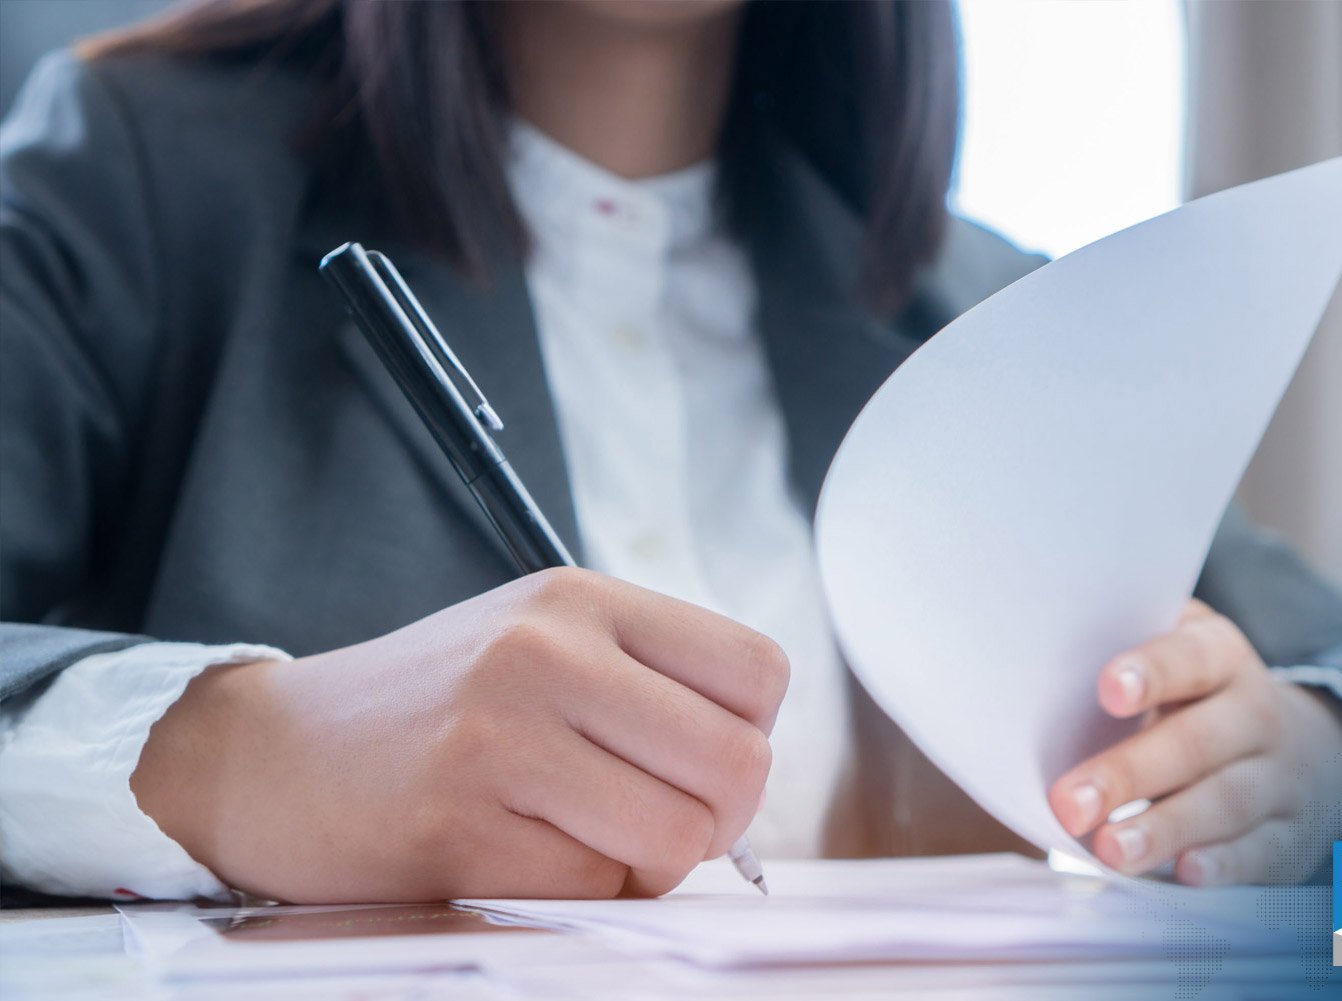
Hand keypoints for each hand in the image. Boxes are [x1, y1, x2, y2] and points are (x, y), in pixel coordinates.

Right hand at [132, 568, 788, 901]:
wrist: (266, 756)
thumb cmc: (426, 709)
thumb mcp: (538, 645)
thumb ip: (645, 685)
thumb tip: (750, 772)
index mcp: (580, 600)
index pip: (760, 669)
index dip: (749, 736)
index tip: (693, 763)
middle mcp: (547, 651)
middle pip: (739, 762)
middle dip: (715, 821)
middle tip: (649, 822)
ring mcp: (501, 733)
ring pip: (680, 837)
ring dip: (647, 866)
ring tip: (580, 840)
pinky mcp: (458, 822)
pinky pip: (595, 889)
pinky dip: (578, 894)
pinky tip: (518, 858)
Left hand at [1047, 600, 1341, 884]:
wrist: (1309, 748)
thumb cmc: (1198, 697)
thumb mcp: (1175, 657)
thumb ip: (1118, 654)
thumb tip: (1033, 665)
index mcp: (1220, 656)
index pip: (1188, 658)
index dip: (1151, 672)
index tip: (1107, 690)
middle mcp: (1255, 714)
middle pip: (1194, 743)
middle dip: (1129, 774)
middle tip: (1069, 803)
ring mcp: (1276, 777)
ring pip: (1223, 802)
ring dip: (1163, 830)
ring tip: (1108, 850)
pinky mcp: (1286, 835)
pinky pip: (1259, 852)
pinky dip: (1223, 865)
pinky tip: (1184, 874)